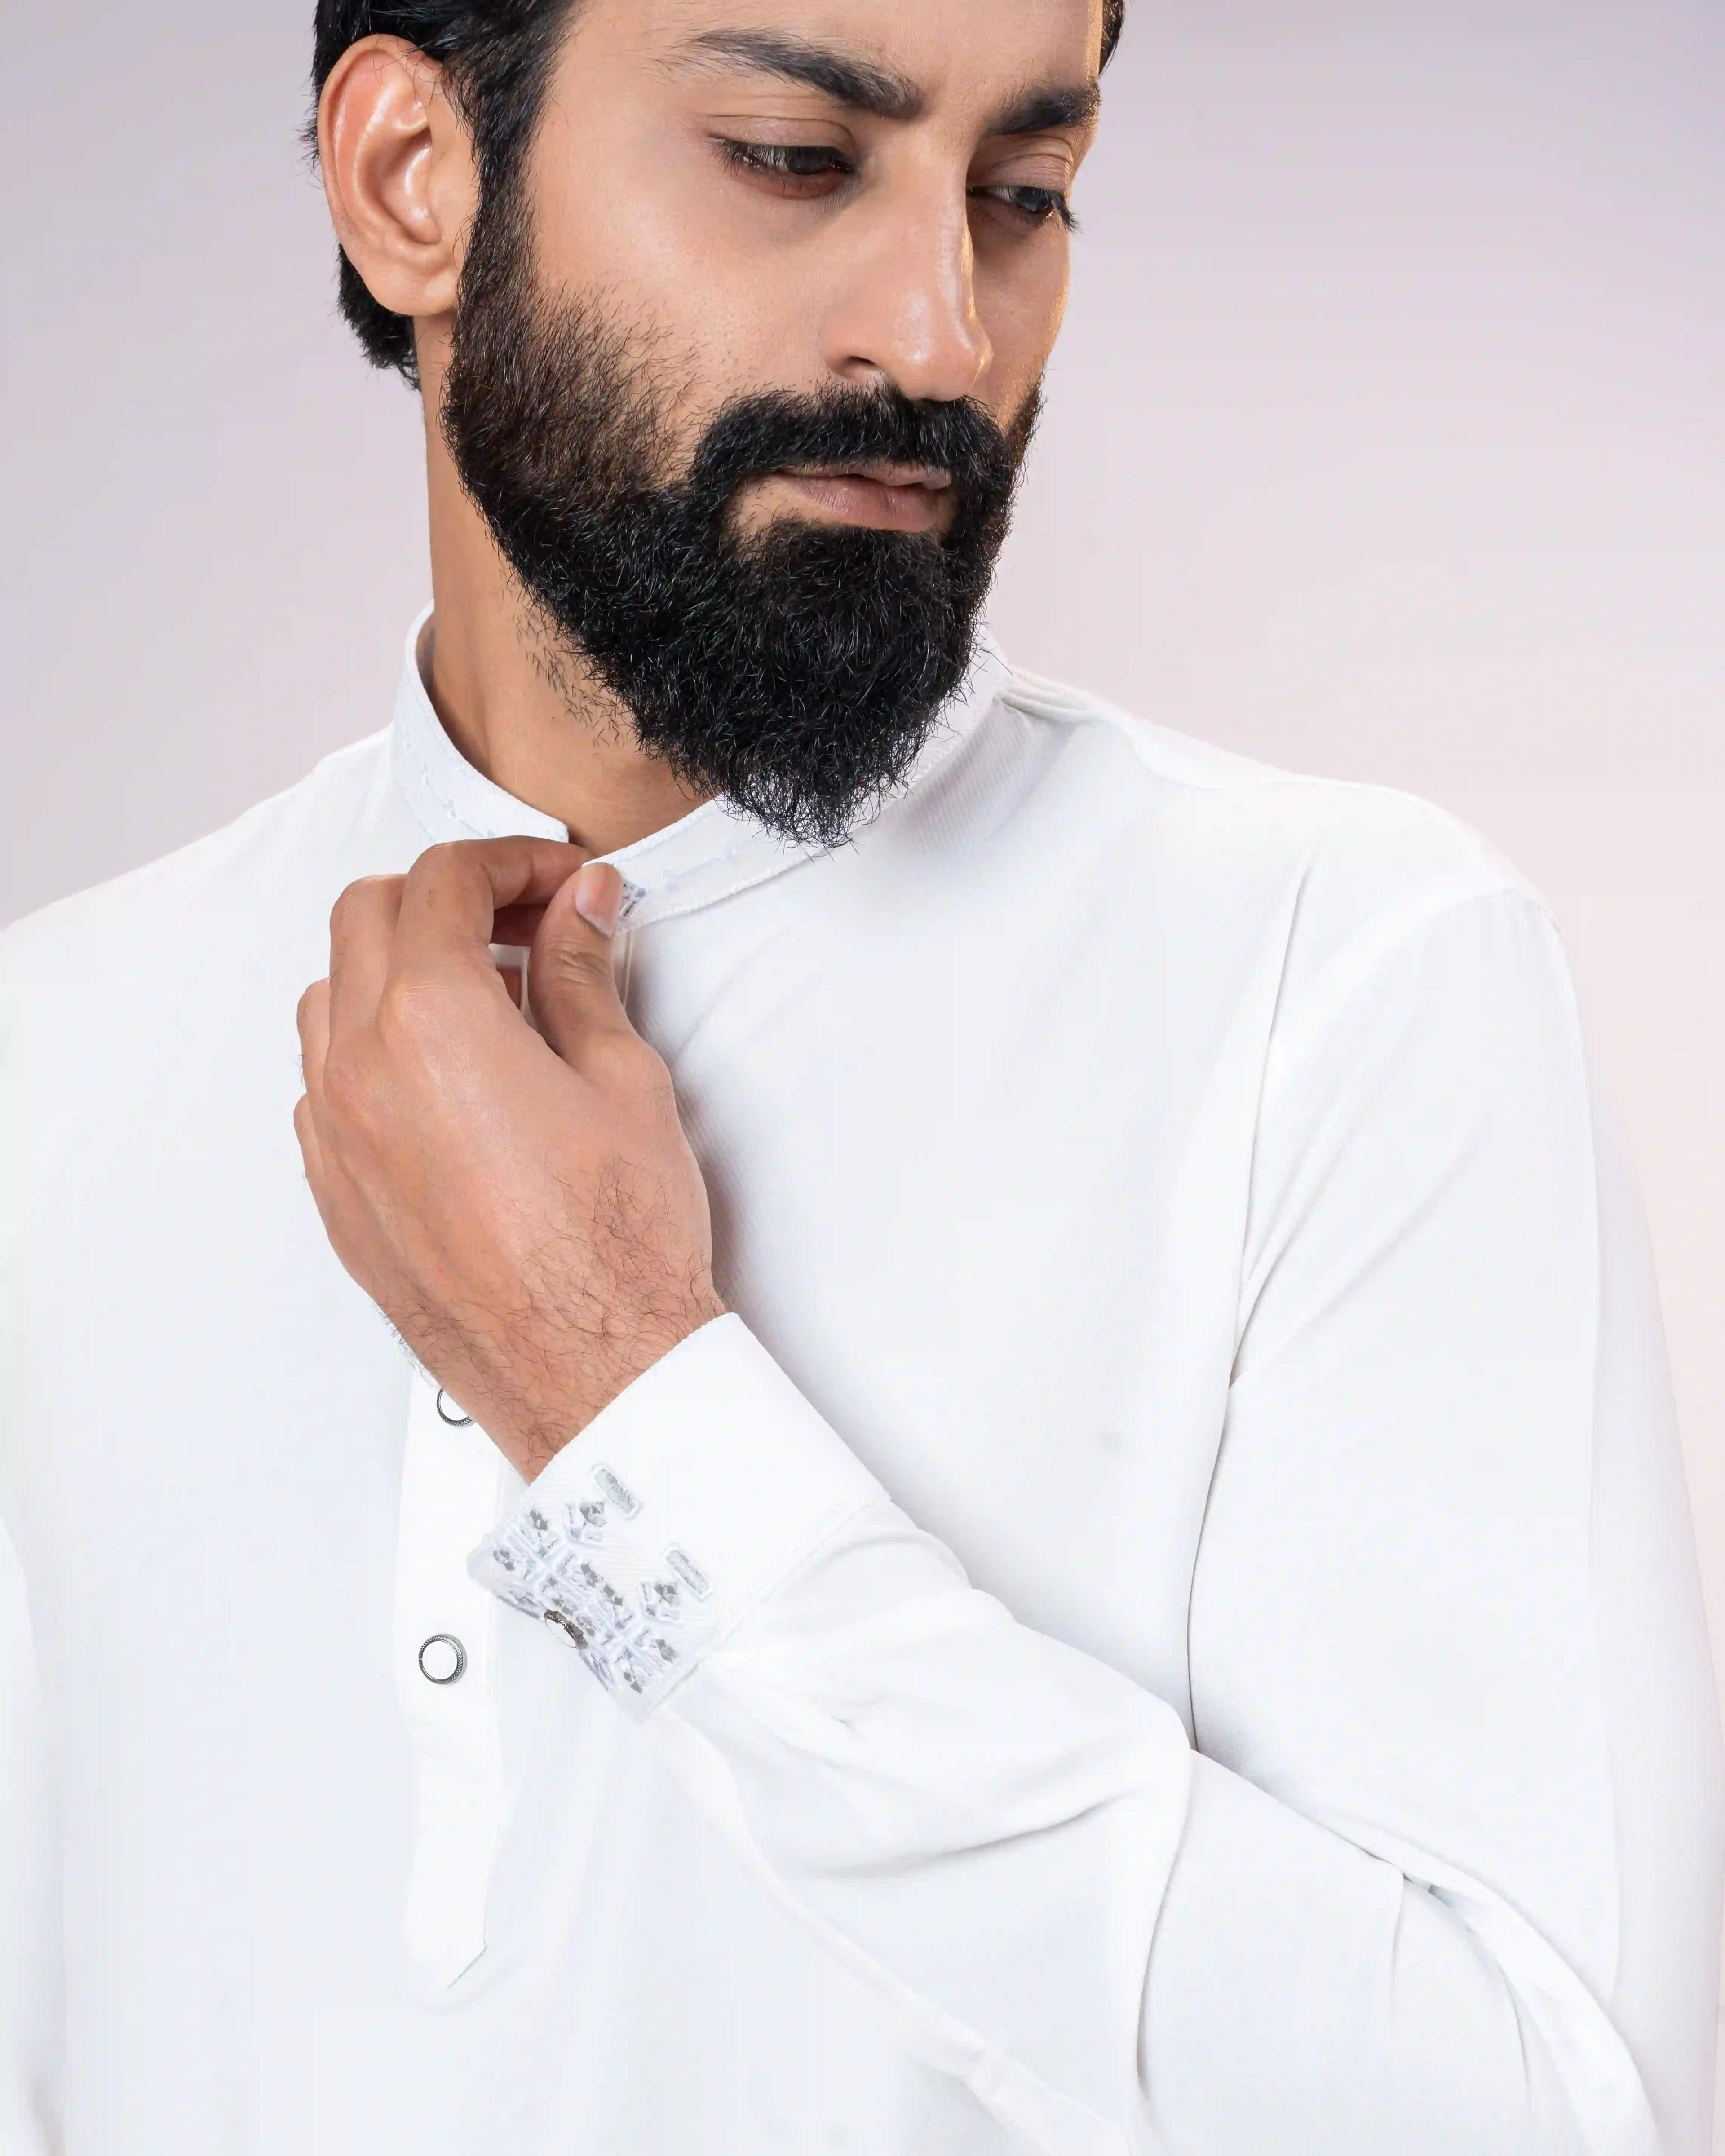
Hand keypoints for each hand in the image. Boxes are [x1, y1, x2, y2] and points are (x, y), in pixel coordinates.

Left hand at [294, 838, 726, 1479]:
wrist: (592, 1368)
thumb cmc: (617, 1240)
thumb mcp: (620, 1077)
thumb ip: (582, 973)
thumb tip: (579, 906)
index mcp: (432, 1019)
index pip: (445, 882)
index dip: (512, 862)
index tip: (560, 882)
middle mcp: (360, 1066)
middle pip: (367, 917)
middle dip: (445, 898)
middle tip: (526, 925)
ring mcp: (334, 1134)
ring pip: (329, 997)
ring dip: (397, 970)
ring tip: (487, 1001)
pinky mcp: (335, 1193)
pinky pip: (325, 1084)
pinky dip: (373, 1049)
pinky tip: (449, 1079)